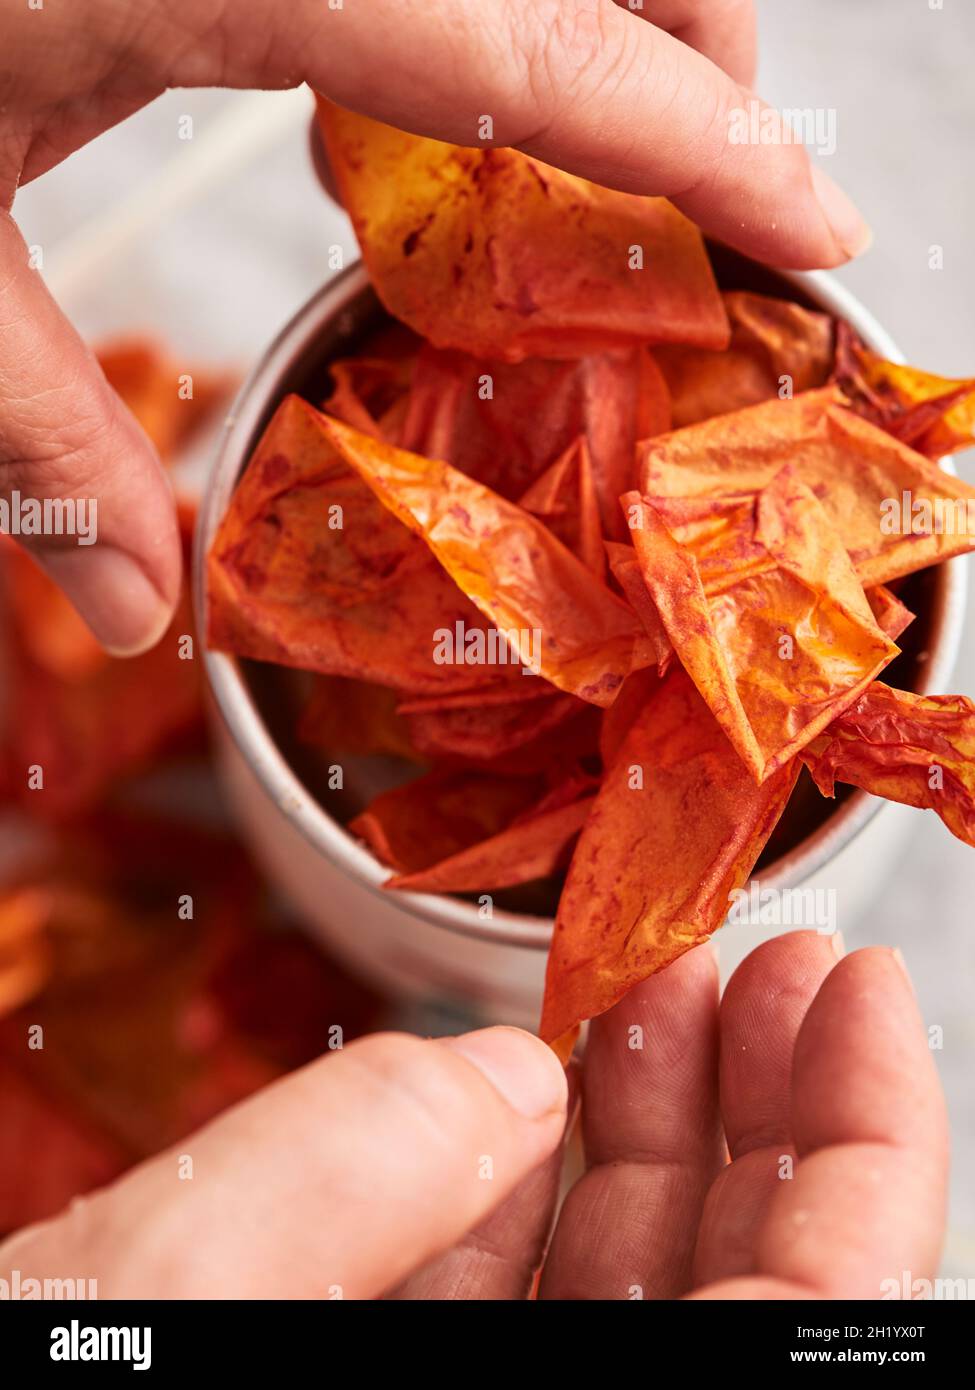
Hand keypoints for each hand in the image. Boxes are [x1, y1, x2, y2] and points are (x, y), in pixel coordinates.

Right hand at [0, 932, 945, 1298]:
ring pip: (617, 1306)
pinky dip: (512, 1203)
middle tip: (763, 970)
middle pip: (731, 1300)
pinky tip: (514, 1102)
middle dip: (758, 1112)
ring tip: (656, 994)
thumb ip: (333, 1188)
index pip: (817, 1326)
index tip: (855, 992)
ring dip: (644, 1134)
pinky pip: (493, 1318)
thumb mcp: (155, 1309)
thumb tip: (491, 1080)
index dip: (868, 1149)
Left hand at [2, 0, 868, 653]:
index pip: (540, 39)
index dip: (704, 139)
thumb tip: (132, 608)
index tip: (815, 222)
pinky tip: (384, 98)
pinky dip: (469, 6)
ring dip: (586, 16)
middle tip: (692, 189)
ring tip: (565, 161)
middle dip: (679, 47)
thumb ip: (36, 434)